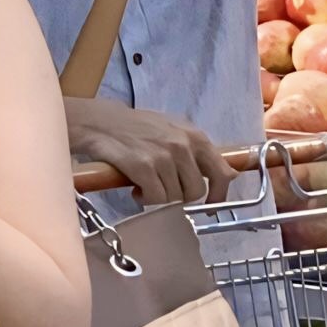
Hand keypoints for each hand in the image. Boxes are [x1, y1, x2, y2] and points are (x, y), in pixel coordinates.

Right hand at [63, 95, 241, 206]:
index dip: (218, 194)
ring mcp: (163, 157)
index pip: (222, 173)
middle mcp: (182, 145)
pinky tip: (136, 191)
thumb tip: (227, 175)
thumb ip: (197, 151)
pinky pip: (156, 198)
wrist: (98, 121)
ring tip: (146, 188)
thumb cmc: (135, 127)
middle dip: (180, 197)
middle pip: (196, 191)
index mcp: (194, 137)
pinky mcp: (142, 166)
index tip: (209, 205)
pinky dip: (146, 200)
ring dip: (160, 199)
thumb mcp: (173, 131)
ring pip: (175, 198)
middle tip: (164, 191)